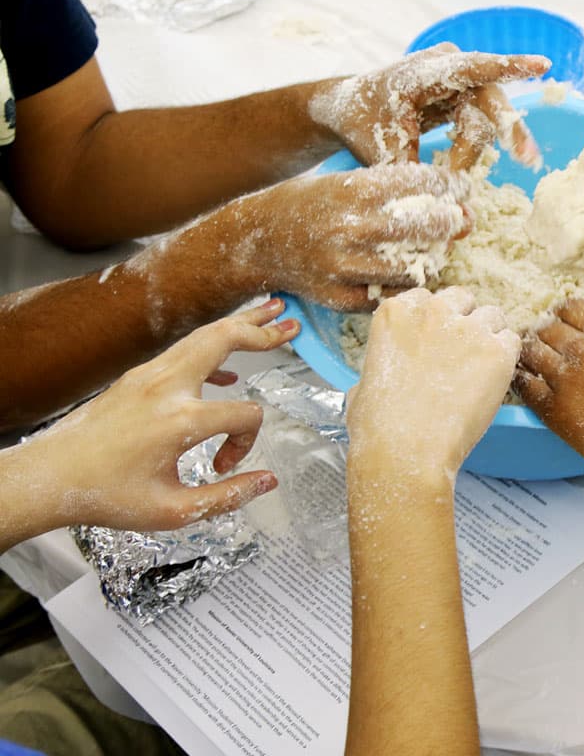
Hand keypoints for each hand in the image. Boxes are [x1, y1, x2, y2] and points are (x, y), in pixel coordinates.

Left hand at [19, 300, 297, 532]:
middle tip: (291, 324)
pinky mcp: (136, 377)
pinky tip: (227, 368)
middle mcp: (166, 387)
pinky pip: (183, 353)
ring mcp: (148, 376)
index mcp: (181, 419)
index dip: (246, 443)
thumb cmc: (106, 496)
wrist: (49, 477)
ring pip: (202, 336)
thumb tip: (267, 481)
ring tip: (269, 314)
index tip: (222, 467)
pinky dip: (211, 350)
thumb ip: (228, 495)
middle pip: (225, 339)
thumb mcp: (174, 511)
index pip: (245, 414)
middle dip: (261, 330)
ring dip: (238, 326)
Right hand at [168, 162, 471, 311]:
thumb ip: (397, 189)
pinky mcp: (341, 298)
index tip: (462, 190)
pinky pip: (393, 295)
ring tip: (432, 248)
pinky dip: (407, 284)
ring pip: (416, 268)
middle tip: (458, 221)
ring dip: (432, 258)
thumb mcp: (348, 182)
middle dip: (451, 222)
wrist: (259, 241)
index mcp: (354, 190)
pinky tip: (406, 271)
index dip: (451, 187)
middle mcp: (351, 228)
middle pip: (426, 227)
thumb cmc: (312, 205)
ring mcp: (346, 267)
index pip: (423, 183)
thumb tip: (458, 203)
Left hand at [310, 44, 548, 168]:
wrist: (347, 110)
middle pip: (489, 101)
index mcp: (424, 70)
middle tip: (527, 158)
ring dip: (472, 153)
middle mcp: (448, 67)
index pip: (474, 68)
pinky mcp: (462, 98)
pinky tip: (466, 167)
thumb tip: (441, 210)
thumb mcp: (381, 153)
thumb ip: (414, 176)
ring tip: (456, 179)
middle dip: (508, 131)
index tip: (542, 65)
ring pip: (486, 120)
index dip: (509, 67)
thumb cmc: (361, 124)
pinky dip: (472, 151)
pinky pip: (480, 126)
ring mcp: (458, 81)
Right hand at [345, 287, 520, 490]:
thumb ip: (384, 361)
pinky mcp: (497, 351)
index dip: (436, 321)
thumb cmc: (378, 427)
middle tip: (462, 355)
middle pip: (462, 300)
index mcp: (396, 312)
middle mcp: (433, 311)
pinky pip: (512, 342)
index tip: (437, 342)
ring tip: (481, 371)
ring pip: (492, 317)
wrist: (405, 451)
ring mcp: (468, 329)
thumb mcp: (364, 381)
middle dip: (464, 322)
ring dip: (489, 337)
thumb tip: (388, 371)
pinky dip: (507, 359)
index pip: (428, 299)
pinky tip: (495, 381)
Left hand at [514, 289, 583, 504]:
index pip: (571, 307)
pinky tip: (524, 383)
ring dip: (528, 353)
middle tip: (543, 343)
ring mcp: (565, 379)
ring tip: (531, 361)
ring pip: (529, 352)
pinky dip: (520, 380)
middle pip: (546, 327)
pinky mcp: (553, 410)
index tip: (562, 323)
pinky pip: (523, 386)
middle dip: (542, 332)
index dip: (563, 314)